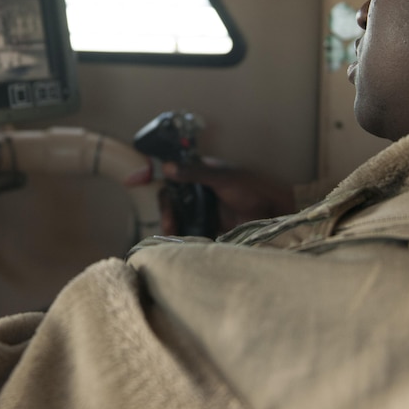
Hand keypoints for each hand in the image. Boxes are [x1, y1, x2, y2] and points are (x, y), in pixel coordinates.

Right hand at [130, 157, 294, 234]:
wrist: (274, 214)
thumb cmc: (252, 189)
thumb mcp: (223, 177)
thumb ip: (195, 172)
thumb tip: (168, 167)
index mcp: (201, 172)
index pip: (173, 172)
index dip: (154, 174)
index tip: (134, 180)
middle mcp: (199, 190)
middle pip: (172, 198)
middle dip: (166, 209)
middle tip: (168, 222)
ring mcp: (204, 209)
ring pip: (178, 215)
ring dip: (172, 223)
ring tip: (173, 233)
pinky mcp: (209, 227)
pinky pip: (188, 230)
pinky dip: (181, 235)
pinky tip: (180, 241)